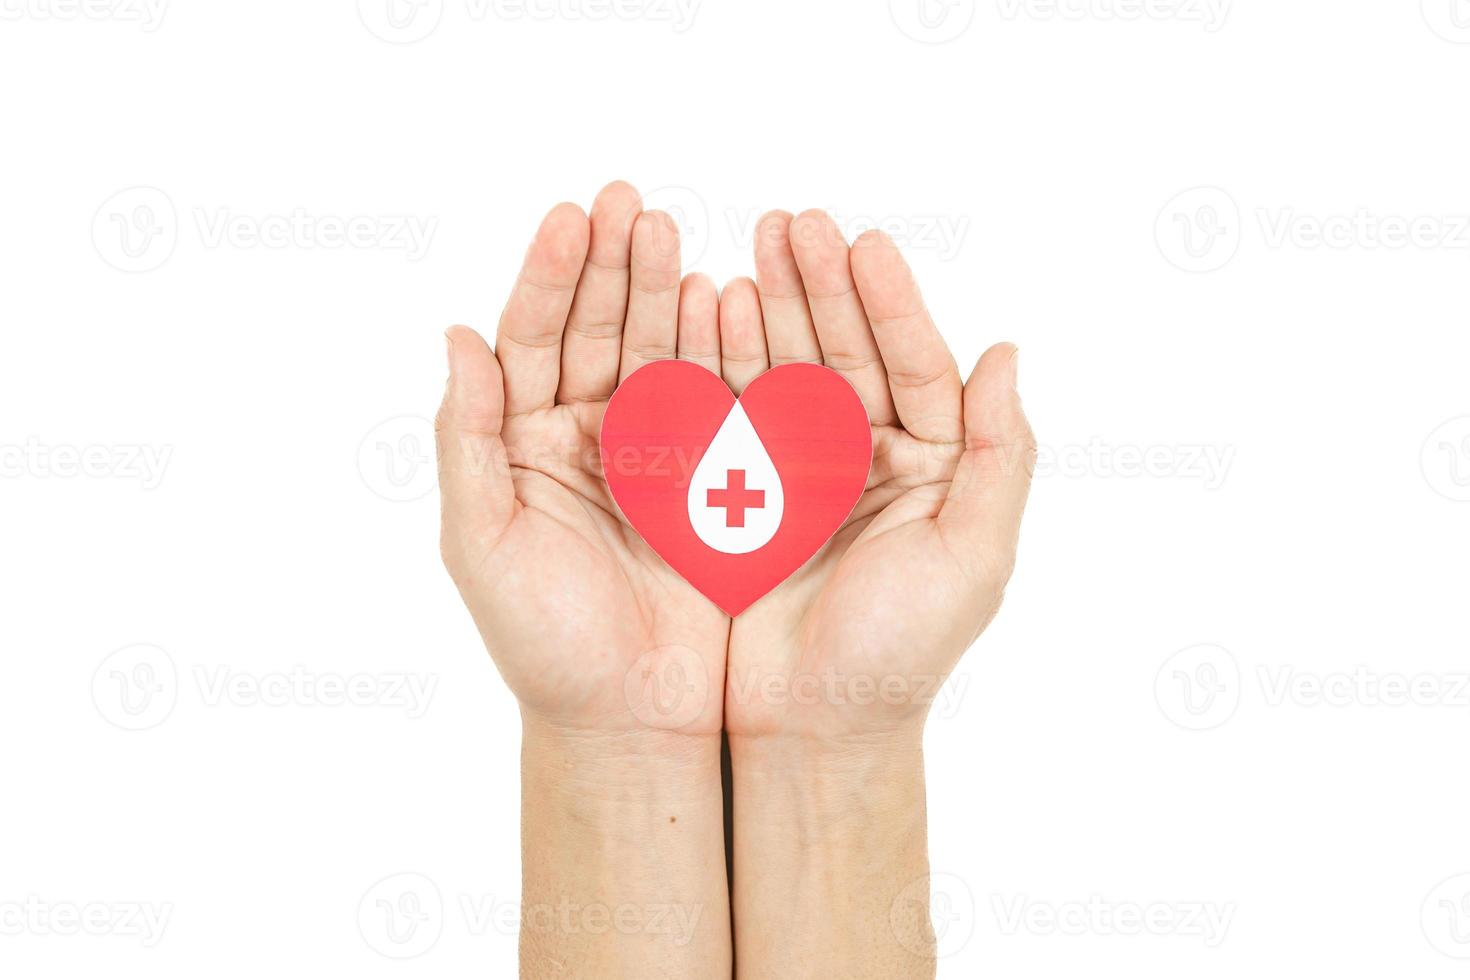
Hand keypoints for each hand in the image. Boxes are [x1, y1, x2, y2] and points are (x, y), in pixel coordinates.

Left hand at [436, 182, 730, 738]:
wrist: (629, 717)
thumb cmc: (543, 643)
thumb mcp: (482, 543)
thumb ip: (467, 440)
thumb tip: (456, 337)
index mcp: (518, 447)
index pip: (527, 341)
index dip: (548, 278)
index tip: (572, 216)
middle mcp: (579, 439)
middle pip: (592, 332)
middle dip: (610, 267)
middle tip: (632, 203)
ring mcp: (645, 454)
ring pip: (652, 354)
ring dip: (662, 293)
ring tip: (673, 234)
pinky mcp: (704, 479)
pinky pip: (709, 400)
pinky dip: (716, 349)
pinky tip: (723, 300)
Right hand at [720, 209, 1034, 740]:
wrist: (811, 728)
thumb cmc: (900, 654)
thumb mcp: (973, 558)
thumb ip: (1000, 456)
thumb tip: (1009, 354)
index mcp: (933, 466)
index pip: (917, 364)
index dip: (889, 303)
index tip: (861, 242)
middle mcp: (871, 458)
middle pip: (846, 351)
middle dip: (820, 285)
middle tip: (791, 221)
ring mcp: (804, 472)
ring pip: (786, 369)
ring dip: (769, 306)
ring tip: (748, 247)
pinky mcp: (744, 492)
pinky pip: (734, 412)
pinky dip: (722, 359)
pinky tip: (710, 308)